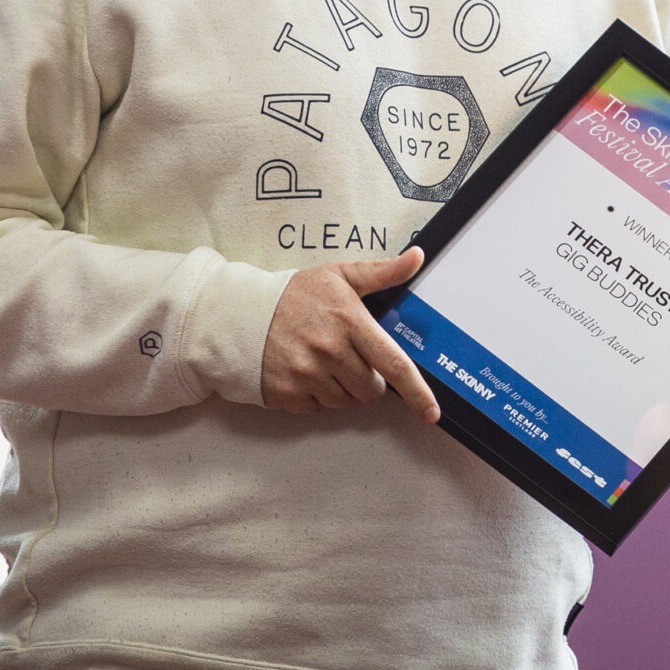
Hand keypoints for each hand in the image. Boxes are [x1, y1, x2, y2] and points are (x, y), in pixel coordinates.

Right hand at [261, 248, 440, 423]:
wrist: (238, 315)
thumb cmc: (294, 295)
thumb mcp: (340, 275)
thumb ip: (382, 272)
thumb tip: (417, 257)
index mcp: (349, 322)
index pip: (393, 364)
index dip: (417, 392)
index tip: (431, 413)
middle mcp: (329, 351)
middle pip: (371, 390)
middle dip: (368, 380)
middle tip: (349, 357)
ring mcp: (306, 375)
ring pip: (345, 402)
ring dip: (342, 389)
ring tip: (323, 361)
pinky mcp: (286, 394)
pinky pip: (317, 408)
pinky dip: (315, 395)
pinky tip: (304, 371)